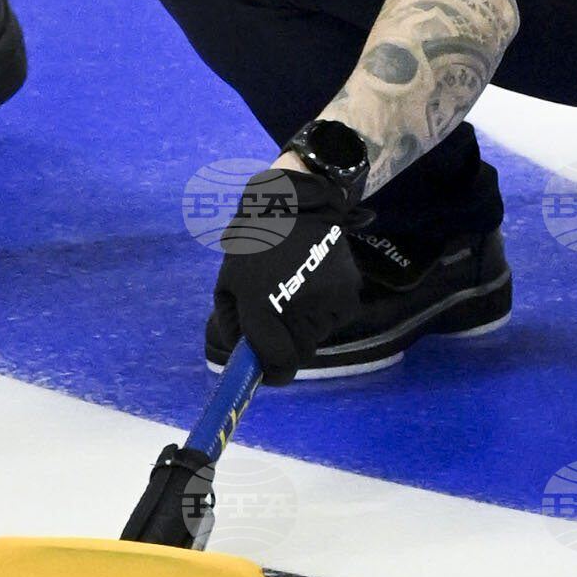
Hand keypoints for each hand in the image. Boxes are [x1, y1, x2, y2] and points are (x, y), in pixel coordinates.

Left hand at [207, 150, 368, 380]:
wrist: (296, 204)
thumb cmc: (253, 243)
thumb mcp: (227, 283)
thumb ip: (234, 325)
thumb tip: (247, 359)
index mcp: (264, 309)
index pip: (279, 365)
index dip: (271, 372)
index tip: (264, 367)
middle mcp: (301, 311)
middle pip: (299, 355)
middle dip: (285, 347)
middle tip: (276, 322)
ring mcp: (330, 303)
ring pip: (317, 337)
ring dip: (304, 326)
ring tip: (293, 291)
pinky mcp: (349, 295)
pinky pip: (333, 320)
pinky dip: (322, 311)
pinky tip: (312, 284)